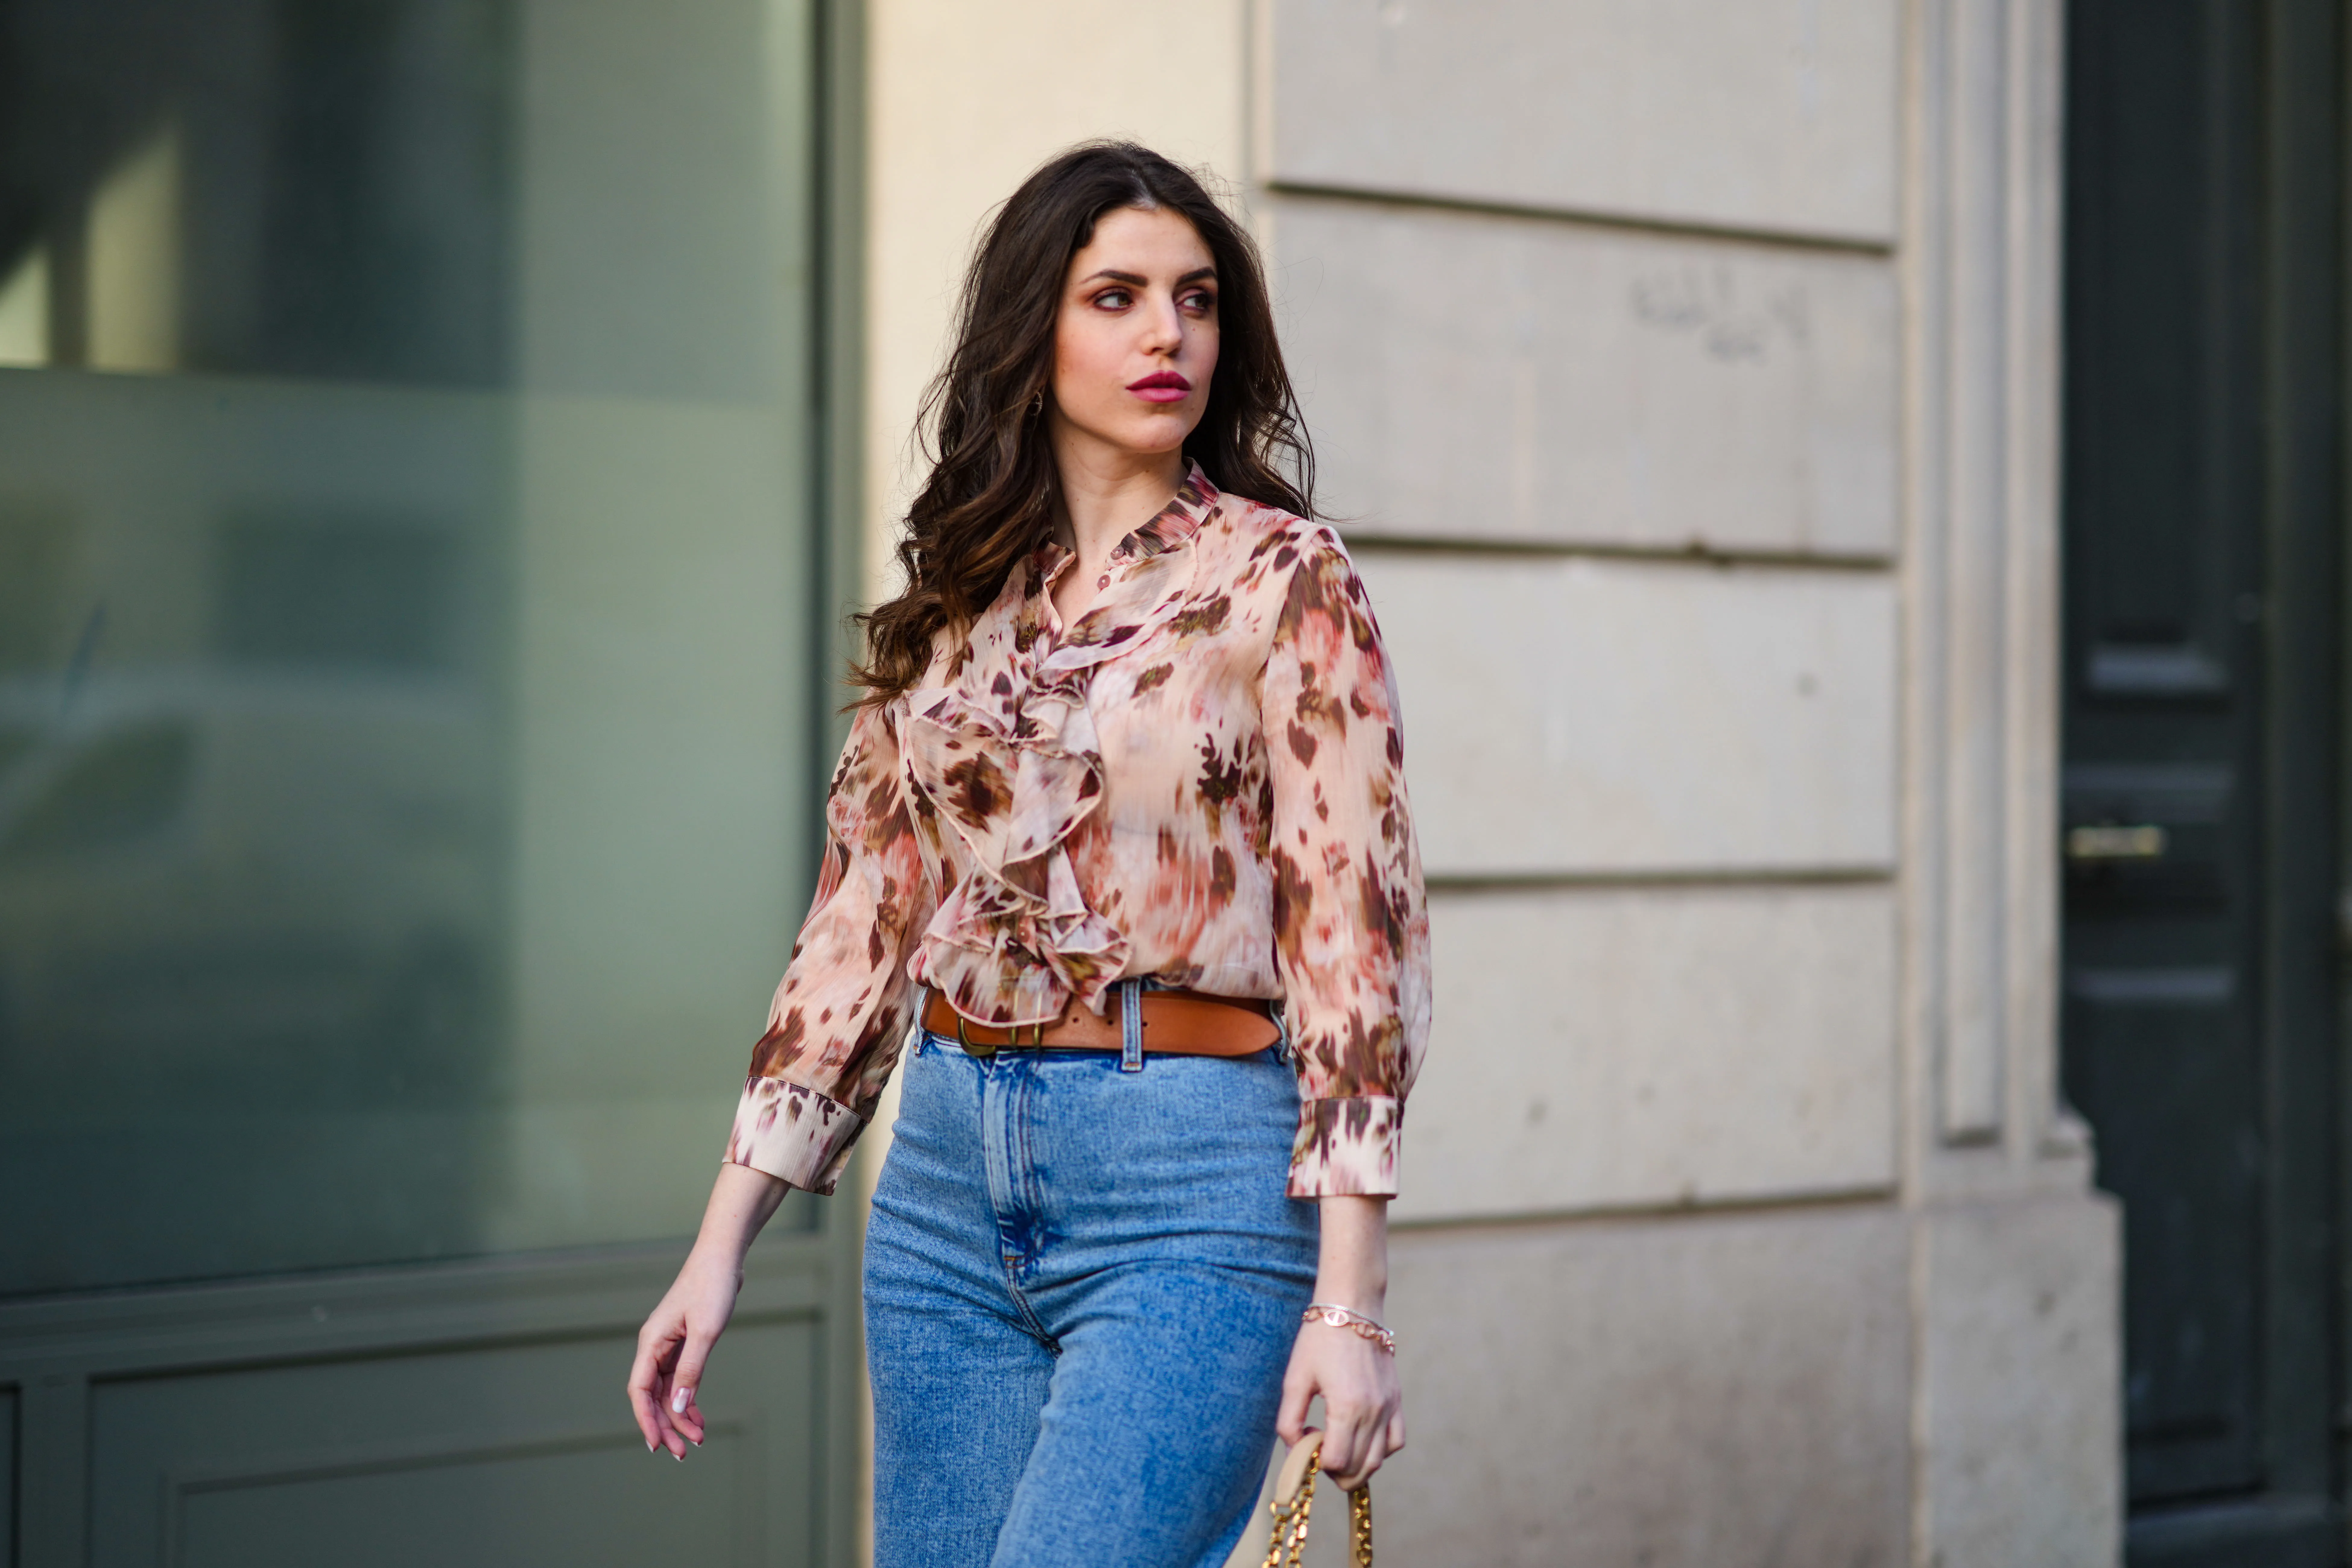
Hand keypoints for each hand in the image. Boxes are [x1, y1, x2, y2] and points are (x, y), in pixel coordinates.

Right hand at [627, 1162, 788, 1458]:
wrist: (723, 1259)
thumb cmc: (712, 1288)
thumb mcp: (705, 1332)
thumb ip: (691, 1370)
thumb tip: (677, 1407)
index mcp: (651, 1343)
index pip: (639, 1391)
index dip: (645, 1420)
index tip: (655, 1446)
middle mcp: (655, 1347)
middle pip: (652, 1396)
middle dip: (665, 1426)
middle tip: (684, 1453)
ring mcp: (669, 1347)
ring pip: (668, 1391)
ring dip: (680, 1416)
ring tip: (698, 1440)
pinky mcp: (684, 1345)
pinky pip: (681, 1380)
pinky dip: (689, 1400)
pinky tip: (700, 1418)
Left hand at [1276, 1315, 1404, 1490]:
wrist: (1352, 1306)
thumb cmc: (1318, 1339)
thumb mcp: (1295, 1379)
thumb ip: (1289, 1421)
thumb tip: (1294, 1450)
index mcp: (1346, 1407)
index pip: (1336, 1461)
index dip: (1316, 1462)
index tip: (1306, 1443)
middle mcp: (1373, 1411)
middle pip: (1358, 1468)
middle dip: (1335, 1473)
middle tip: (1318, 1456)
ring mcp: (1388, 1406)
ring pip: (1378, 1460)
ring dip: (1357, 1468)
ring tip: (1338, 1454)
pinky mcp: (1396, 1399)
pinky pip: (1396, 1440)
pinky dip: (1380, 1451)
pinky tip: (1362, 1441)